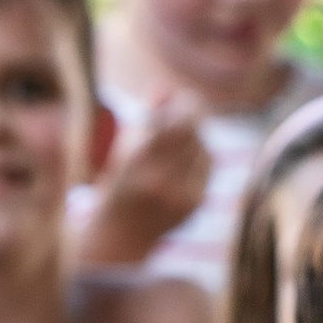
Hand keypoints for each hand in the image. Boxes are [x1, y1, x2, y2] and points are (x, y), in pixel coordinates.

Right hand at [78, 90, 210, 266]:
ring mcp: (180, 196)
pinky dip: (202, 152)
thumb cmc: (116, 186)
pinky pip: (207, 168)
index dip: (180, 106)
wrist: (121, 236)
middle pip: (188, 135)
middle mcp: (160, 182)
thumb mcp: (121, 151)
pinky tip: (191, 148)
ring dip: (197, 133)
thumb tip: (164, 86)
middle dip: (191, 114)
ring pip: (202, 149)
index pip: (169, 125)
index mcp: (135, 166)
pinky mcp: (195, 204)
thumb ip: (144, 118)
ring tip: (184, 127)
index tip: (180, 95)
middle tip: (188, 102)